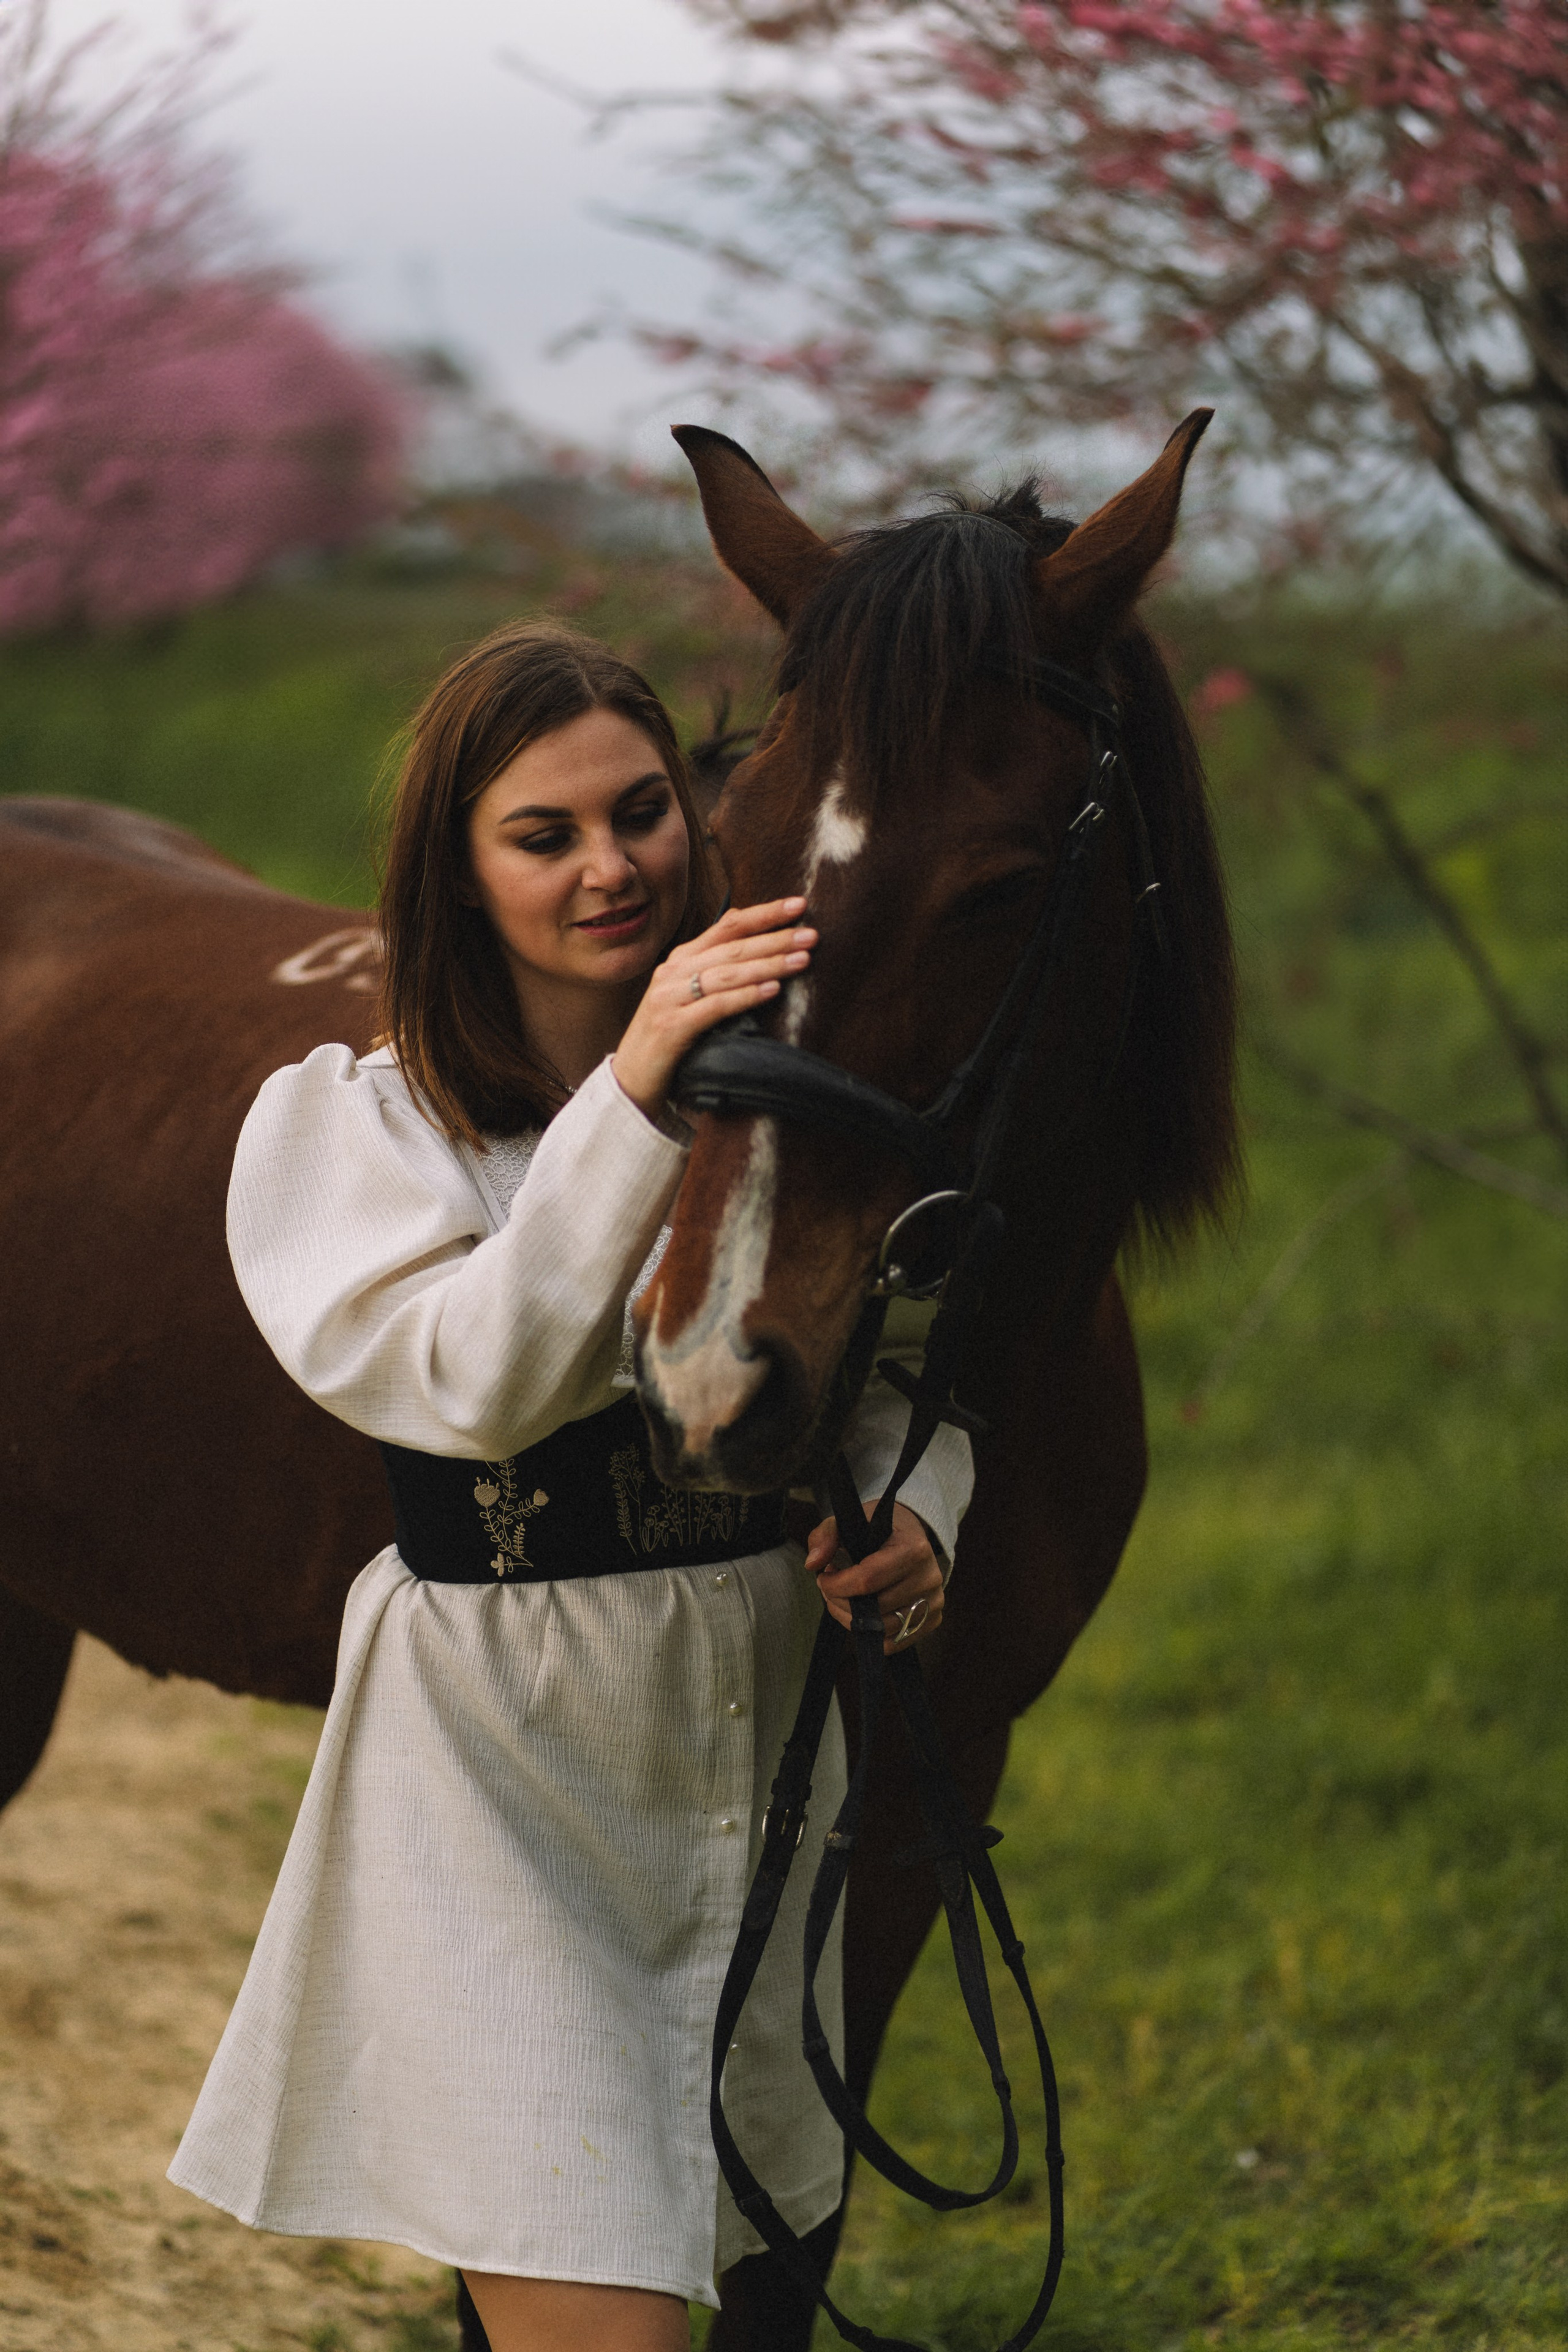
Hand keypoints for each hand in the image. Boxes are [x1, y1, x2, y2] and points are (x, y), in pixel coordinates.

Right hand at [612, 897, 816, 1120]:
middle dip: (775, 938)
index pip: (727, 925)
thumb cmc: (670, 1038)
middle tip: (811, 935)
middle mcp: (673, 972)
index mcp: (680, 960)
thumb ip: (717, 971)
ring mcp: (669, 998)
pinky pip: (716, 1006)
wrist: (630, 1079)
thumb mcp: (690, 996)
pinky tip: (772, 989)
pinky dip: (745, 996)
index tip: (799, 906)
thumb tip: (759, 945)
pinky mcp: (672, 1026)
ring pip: (727, 973)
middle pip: (732, 947)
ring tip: (802, 959)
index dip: (764, 914)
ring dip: (768, 964)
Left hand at [805, 1500, 945, 1654]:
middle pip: (874, 1608)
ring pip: (882, 1629)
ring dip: (852, 1619)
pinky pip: (893, 1642)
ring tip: (844, 1599)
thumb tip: (813, 1564)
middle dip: (840, 1602)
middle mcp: (929, 1578)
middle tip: (830, 1589)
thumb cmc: (880, 1529)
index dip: (837, 1585)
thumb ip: (827, 1536)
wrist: (913, 1536)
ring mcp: (934, 1602)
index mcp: (913, 1549)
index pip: (868, 1579)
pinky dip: (870, 1633)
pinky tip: (861, 1613)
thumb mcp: (851, 1521)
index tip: (823, 1577)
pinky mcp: (932, 1620)